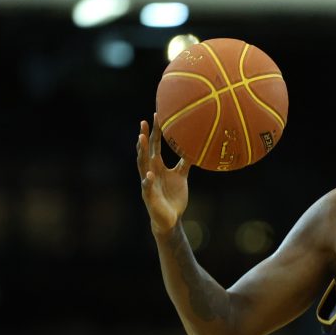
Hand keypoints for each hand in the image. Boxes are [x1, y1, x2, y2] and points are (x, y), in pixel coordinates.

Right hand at [136, 115, 189, 234]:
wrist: (171, 218)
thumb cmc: (174, 196)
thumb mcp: (181, 176)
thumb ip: (185, 163)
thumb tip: (194, 148)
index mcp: (157, 166)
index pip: (154, 145)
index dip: (154, 132)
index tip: (156, 116)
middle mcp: (150, 171)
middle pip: (145, 152)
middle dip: (144, 137)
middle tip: (143, 123)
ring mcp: (148, 183)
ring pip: (142, 165)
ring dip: (141, 153)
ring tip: (140, 139)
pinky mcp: (149, 196)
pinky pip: (147, 187)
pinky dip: (148, 180)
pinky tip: (150, 174)